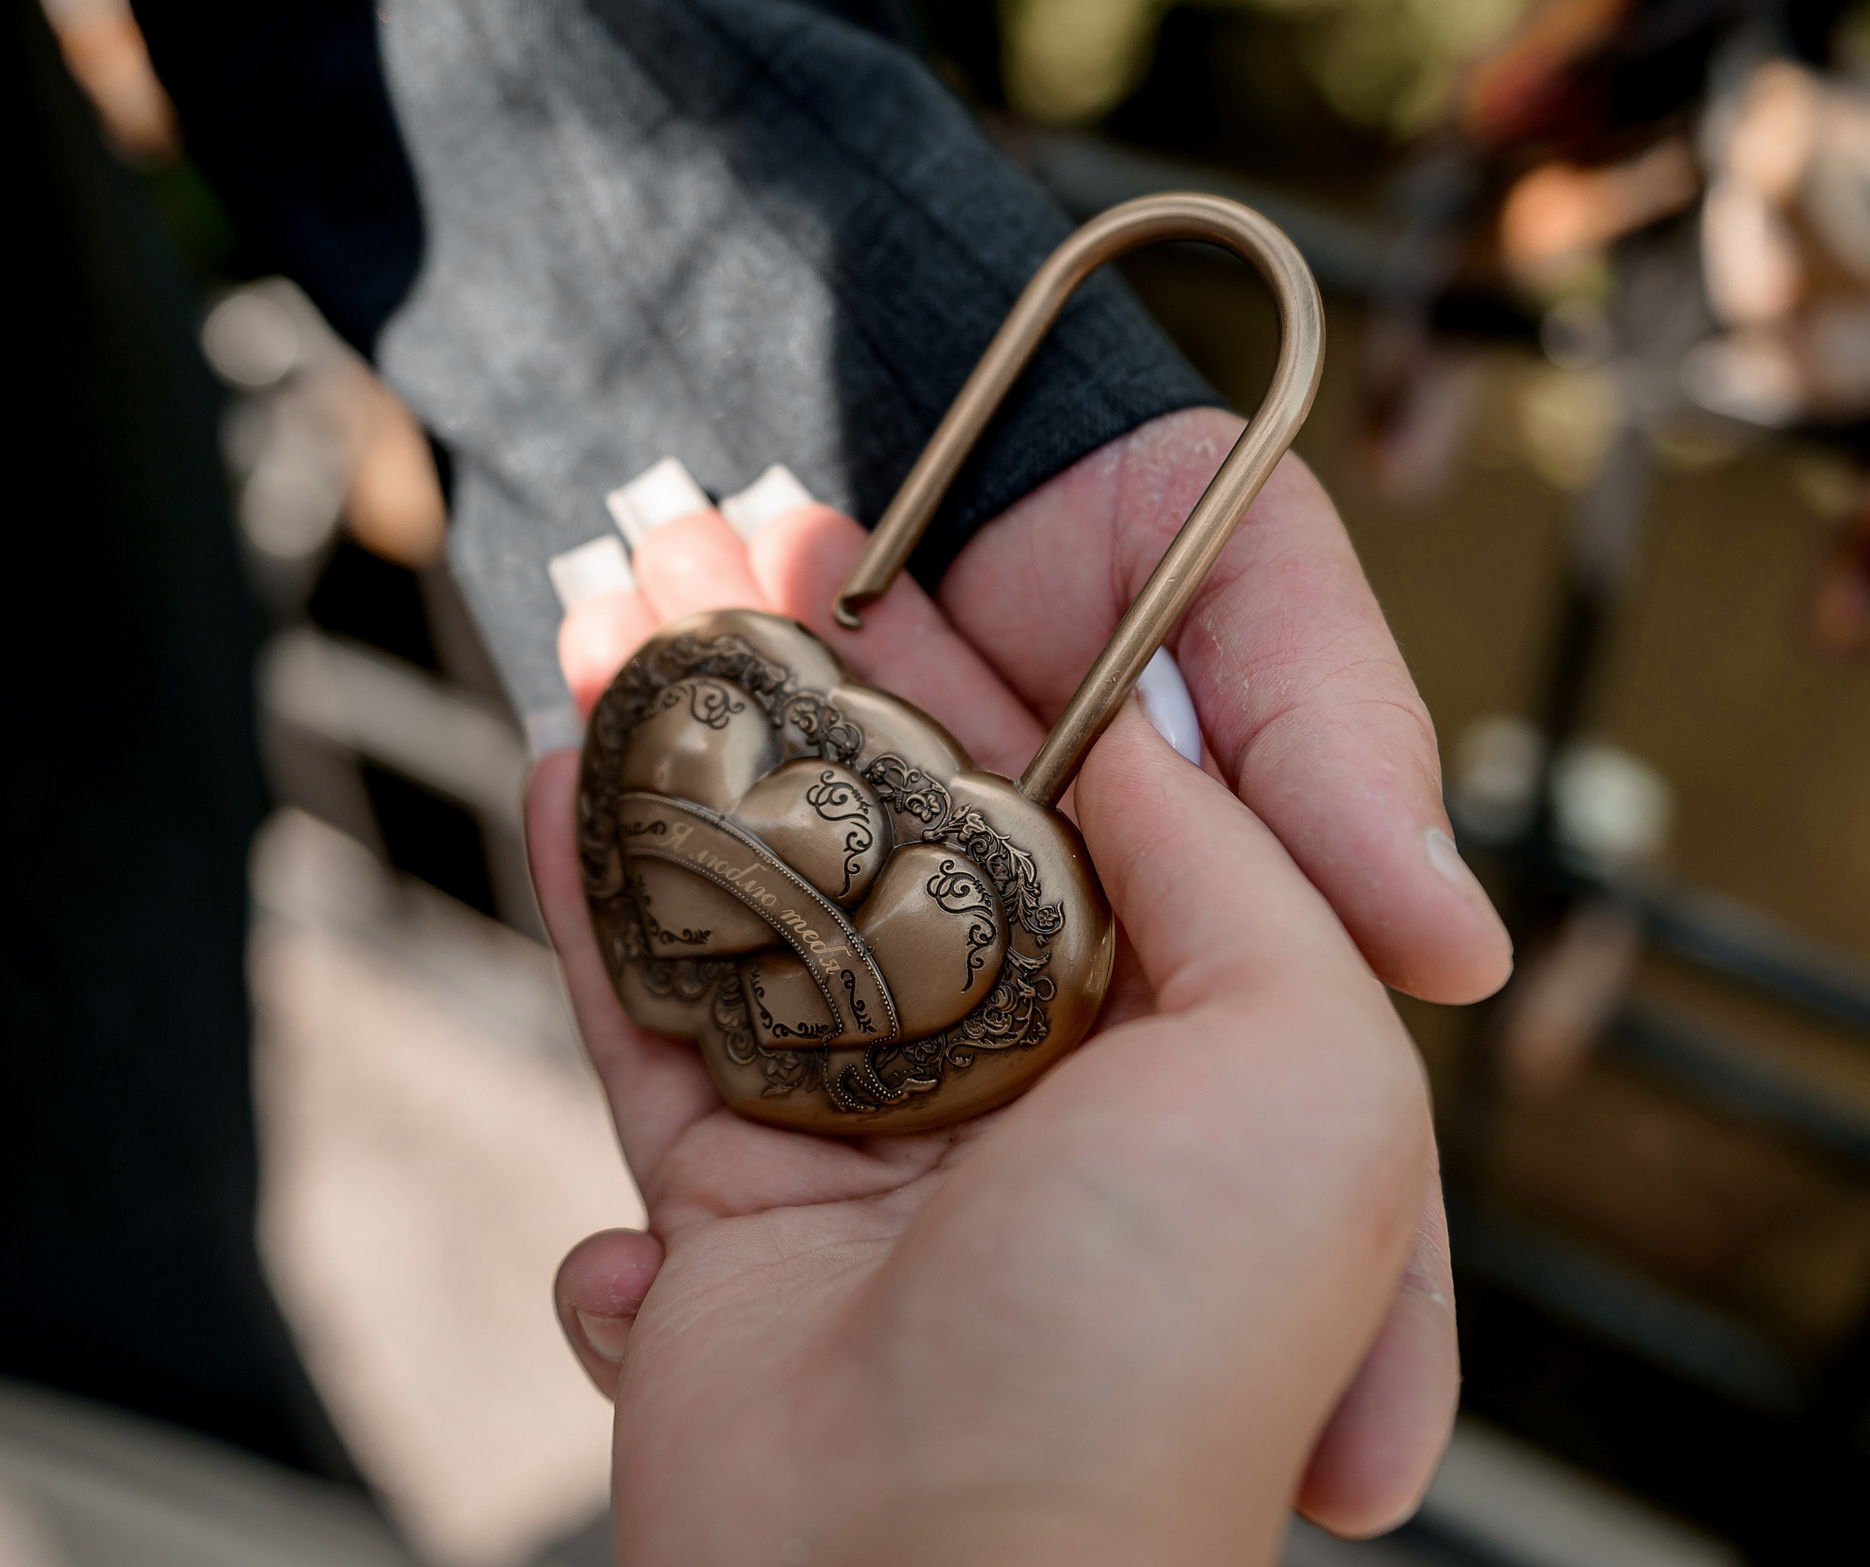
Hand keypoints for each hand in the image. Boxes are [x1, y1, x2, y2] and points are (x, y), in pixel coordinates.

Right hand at [537, 431, 1477, 1561]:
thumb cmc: (1156, 1336)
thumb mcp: (1312, 1075)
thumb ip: (1256, 871)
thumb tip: (1135, 747)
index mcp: (1205, 1063)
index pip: (1124, 822)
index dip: (1033, 680)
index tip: (949, 554)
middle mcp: (1049, 1101)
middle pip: (924, 841)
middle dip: (835, 693)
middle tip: (750, 534)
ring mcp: (878, 1149)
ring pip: (778, 904)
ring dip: (704, 761)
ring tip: (636, 604)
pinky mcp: (730, 1208)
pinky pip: (657, 1011)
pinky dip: (603, 888)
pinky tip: (557, 759)